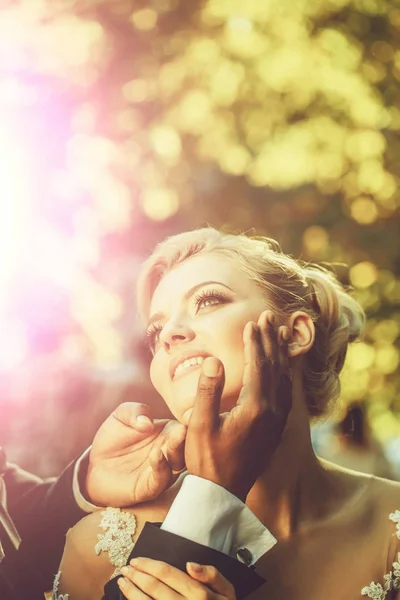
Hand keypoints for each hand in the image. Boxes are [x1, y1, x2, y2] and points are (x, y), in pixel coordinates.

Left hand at [85, 403, 185, 506]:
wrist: (94, 465)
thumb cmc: (112, 438)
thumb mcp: (121, 416)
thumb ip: (135, 411)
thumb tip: (148, 422)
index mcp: (170, 431)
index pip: (187, 425)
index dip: (191, 419)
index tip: (194, 412)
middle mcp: (171, 451)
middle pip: (187, 445)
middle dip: (188, 437)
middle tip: (185, 427)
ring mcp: (163, 470)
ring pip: (179, 463)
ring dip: (178, 452)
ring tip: (172, 441)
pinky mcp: (150, 487)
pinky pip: (161, 479)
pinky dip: (161, 468)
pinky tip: (156, 454)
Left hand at [117, 557, 235, 599]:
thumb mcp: (227, 591)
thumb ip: (212, 574)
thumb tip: (190, 564)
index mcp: (199, 594)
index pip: (167, 573)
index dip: (148, 565)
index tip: (136, 560)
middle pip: (154, 587)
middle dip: (136, 576)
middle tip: (125, 568)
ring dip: (132, 592)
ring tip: (123, 582)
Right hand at [185, 310, 291, 500]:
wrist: (222, 493)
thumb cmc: (207, 460)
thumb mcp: (200, 425)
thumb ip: (208, 391)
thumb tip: (214, 360)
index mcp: (255, 408)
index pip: (259, 366)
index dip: (255, 342)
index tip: (252, 323)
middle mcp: (272, 412)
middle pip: (275, 367)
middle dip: (271, 340)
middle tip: (270, 317)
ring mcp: (277, 420)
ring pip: (285, 378)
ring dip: (281, 354)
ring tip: (281, 333)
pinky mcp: (276, 428)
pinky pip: (287, 392)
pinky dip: (286, 373)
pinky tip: (283, 367)